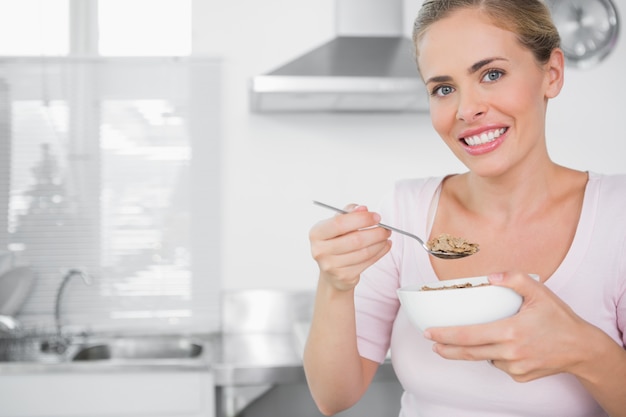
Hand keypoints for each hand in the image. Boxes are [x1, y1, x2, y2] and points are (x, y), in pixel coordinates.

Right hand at [309, 205, 390, 291]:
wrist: (331, 271)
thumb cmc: (335, 242)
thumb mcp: (337, 224)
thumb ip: (349, 213)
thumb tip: (363, 209)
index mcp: (316, 233)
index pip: (340, 223)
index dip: (361, 219)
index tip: (376, 217)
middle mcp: (320, 250)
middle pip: (355, 240)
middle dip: (375, 233)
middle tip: (386, 228)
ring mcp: (331, 266)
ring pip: (364, 252)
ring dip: (380, 243)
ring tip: (385, 236)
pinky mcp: (344, 276)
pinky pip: (367, 263)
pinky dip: (379, 253)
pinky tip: (384, 246)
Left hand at [425, 272, 594, 381]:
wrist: (582, 348)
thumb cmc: (560, 319)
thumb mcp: (539, 291)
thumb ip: (514, 279)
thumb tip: (490, 276)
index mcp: (510, 331)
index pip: (469, 335)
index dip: (446, 335)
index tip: (429, 333)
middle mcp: (510, 352)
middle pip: (469, 353)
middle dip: (446, 348)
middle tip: (433, 343)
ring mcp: (515, 368)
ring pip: (485, 358)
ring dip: (477, 348)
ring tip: (482, 335)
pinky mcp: (521, 377)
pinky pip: (500, 365)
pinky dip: (497, 355)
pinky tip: (508, 345)